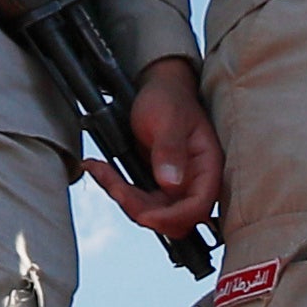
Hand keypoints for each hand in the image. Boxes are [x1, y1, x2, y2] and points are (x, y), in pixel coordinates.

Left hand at [90, 57, 224, 239]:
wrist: (159, 88)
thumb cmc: (169, 99)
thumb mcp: (167, 120)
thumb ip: (170, 150)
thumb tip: (171, 184)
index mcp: (208, 167)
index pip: (198, 206)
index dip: (173, 217)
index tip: (144, 213)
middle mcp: (196, 181)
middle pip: (174, 218)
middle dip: (141, 209)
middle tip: (114, 186)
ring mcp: (178, 185)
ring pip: (152, 211)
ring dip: (123, 197)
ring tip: (99, 169)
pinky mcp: (160, 184)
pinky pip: (139, 199)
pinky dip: (117, 188)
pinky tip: (99, 169)